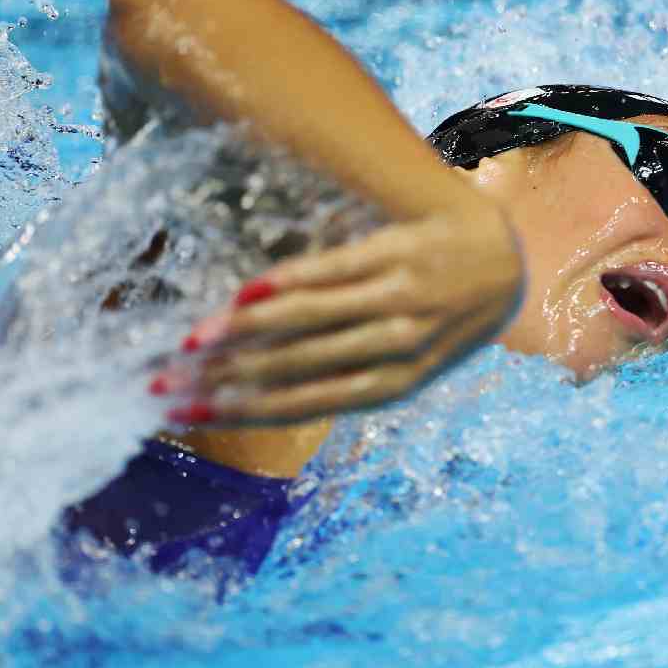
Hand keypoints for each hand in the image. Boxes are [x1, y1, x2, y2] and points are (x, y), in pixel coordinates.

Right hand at [152, 202, 523, 425]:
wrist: (503, 261)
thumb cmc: (440, 321)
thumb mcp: (404, 362)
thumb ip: (342, 375)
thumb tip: (257, 393)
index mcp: (393, 385)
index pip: (300, 404)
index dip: (238, 411)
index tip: (184, 415)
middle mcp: (396, 347)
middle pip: (293, 367)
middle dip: (224, 380)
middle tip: (164, 384)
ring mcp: (399, 298)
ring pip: (307, 321)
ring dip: (243, 334)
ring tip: (191, 344)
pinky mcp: (397, 252)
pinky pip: (332, 270)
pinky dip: (287, 284)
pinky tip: (245, 295)